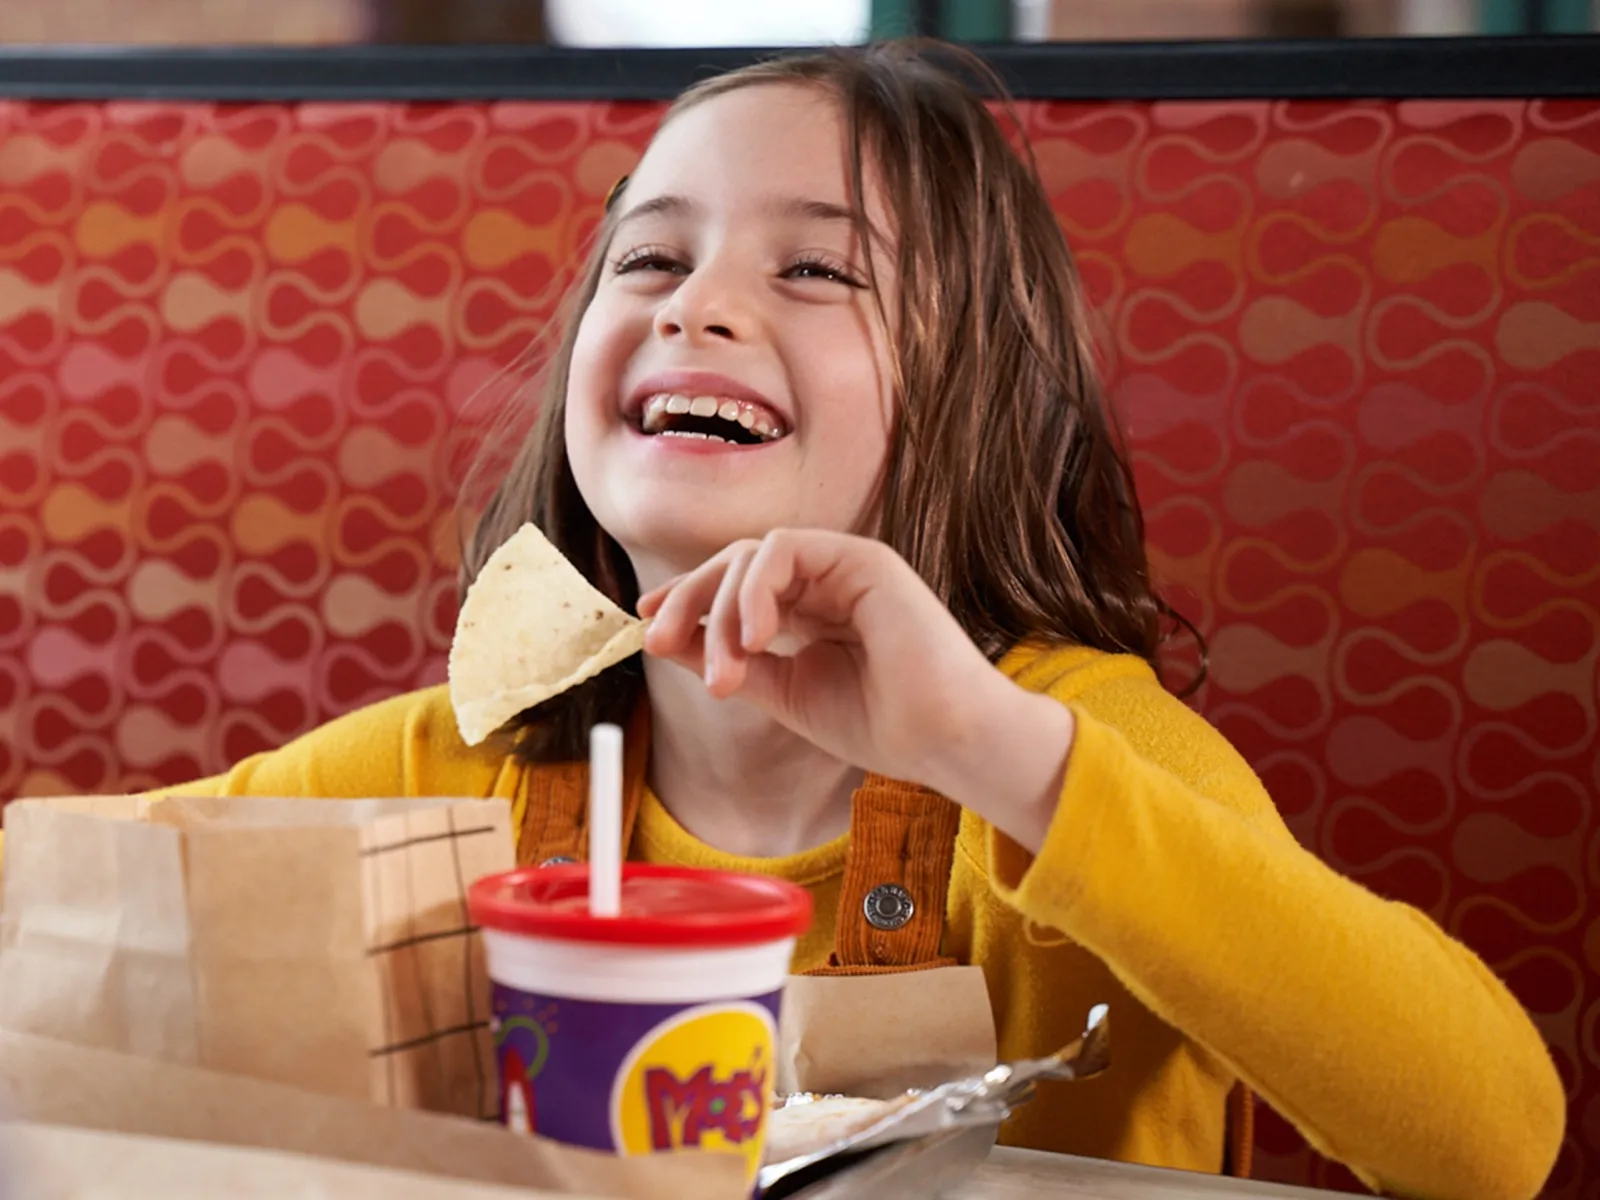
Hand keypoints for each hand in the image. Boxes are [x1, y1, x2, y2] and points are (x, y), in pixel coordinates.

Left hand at [636, 529, 1074, 850]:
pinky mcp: (863, 558)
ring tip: (722, 671)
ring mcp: (846, 565)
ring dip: (721, 608)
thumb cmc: (882, 724)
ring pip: (752, 555)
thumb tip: (673, 642)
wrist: (944, 740)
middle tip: (660, 641)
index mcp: (813, 610)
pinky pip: (786, 548)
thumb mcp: (787, 694)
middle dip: (690, 599)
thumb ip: (738, 663)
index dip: (690, 602)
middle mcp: (827, 581)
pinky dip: (757, 589)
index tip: (653, 631)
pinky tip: (753, 637)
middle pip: (735, 563)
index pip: (737, 587)